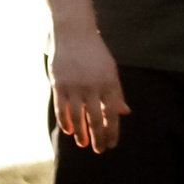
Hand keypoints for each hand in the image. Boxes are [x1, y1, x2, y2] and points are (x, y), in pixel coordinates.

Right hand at [52, 35, 129, 154]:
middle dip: (98, 137)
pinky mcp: (59, 85)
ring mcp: (75, 86)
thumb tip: (125, 112)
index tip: (111, 144)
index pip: (112, 114)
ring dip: (81, 134)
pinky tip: (69, 131)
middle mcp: (93, 86)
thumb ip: (117, 93)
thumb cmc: (95, 54)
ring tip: (84, 144)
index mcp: (109, 82)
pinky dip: (65, 122)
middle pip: (96, 119)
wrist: (74, 34)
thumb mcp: (111, 71)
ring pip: (78, 117)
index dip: (112, 131)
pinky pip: (61, 109)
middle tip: (99, 150)